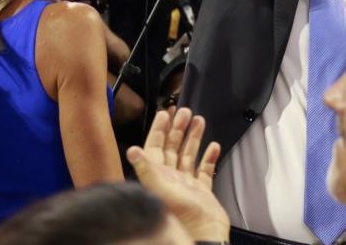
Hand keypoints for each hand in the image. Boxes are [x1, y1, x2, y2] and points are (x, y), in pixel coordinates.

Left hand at [126, 108, 227, 242]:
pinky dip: (209, 158)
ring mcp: (187, 185)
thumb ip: (146, 168)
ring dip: (193, 138)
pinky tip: (213, 147)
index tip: (165, 113)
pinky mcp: (202, 192)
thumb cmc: (181, 215)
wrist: (204, 233)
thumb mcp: (160, 188)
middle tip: (185, 112)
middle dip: (178, 128)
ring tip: (200, 121)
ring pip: (188, 155)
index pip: (155, 147)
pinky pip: (205, 171)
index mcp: (159, 176)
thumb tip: (131, 150)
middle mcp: (171, 179)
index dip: (159, 129)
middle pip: (172, 148)